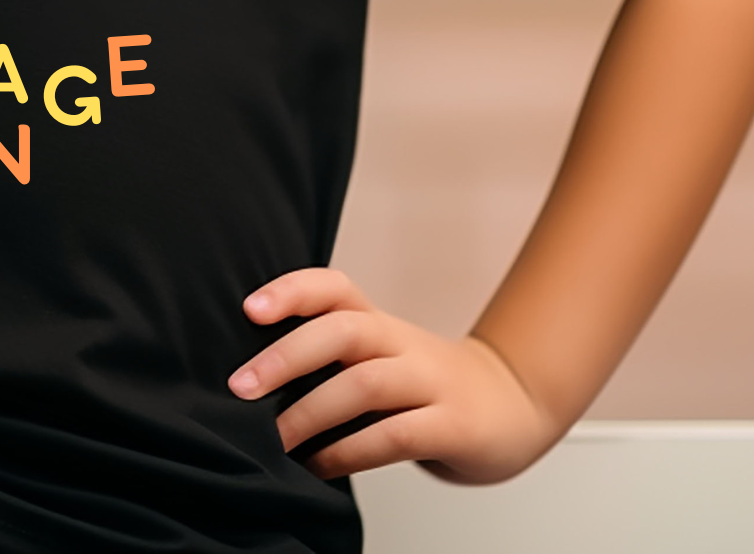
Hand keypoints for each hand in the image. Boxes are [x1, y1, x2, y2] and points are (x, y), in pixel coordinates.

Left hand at [227, 267, 559, 483]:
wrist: (512, 405)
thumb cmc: (426, 386)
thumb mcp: (380, 357)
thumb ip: (331, 359)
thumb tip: (253, 379)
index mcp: (378, 322)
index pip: (333, 286)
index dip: (291, 290)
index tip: (249, 309)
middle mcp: (401, 342)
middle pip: (342, 330)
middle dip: (286, 356)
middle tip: (241, 387)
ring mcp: (430, 382)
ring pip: (365, 383)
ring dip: (311, 412)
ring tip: (276, 440)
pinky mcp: (452, 426)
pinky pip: (395, 436)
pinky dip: (350, 453)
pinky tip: (320, 467)